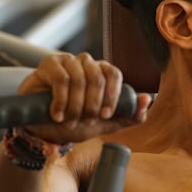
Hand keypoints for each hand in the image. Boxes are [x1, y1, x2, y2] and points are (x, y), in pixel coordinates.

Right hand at [17, 53, 151, 142]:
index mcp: (103, 74)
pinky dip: (60, 100)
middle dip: (92, 104)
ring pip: (78, 78)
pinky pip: (60, 78)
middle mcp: (87, 64)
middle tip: (85, 121)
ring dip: (75, 105)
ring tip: (69, 121)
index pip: (114, 74)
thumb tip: (146, 100)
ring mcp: (67, 62)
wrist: (45, 129)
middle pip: (97, 77)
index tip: (105, 116)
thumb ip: (129, 116)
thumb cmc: (76, 124)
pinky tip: (57, 114)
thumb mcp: (106, 125)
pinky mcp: (49, 64)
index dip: (112, 95)